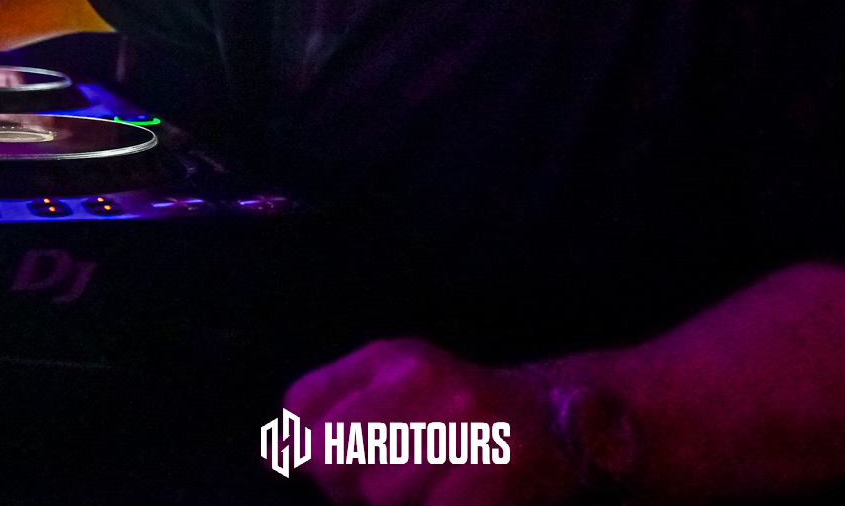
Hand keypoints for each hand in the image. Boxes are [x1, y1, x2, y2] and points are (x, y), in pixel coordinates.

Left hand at [285, 339, 574, 505]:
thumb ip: (329, 410)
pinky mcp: (491, 472)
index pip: (301, 407)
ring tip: (437, 485)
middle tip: (400, 477)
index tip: (340, 459)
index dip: (309, 448)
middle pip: (331, 455)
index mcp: (391, 354)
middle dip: (351, 483)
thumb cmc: (464, 416)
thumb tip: (276, 453)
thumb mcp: (396, 387)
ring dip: (401, 504)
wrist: (568, 426)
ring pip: (377, 493)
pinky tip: (458, 495)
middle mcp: (424, 378)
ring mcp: (460, 425)